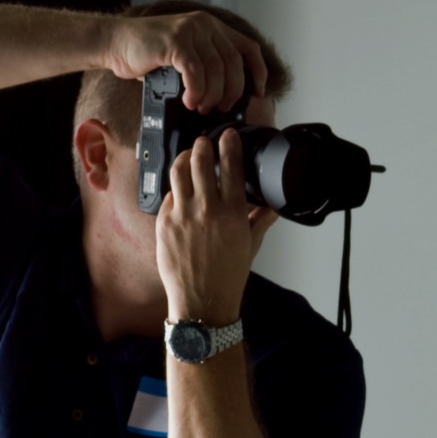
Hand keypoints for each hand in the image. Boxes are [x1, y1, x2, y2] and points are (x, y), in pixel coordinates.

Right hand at [101, 11, 267, 113]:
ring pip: (216, 70)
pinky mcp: (176, 41)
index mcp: (213, 27)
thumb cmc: (149, 54)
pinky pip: (196, 72)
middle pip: (235, 64)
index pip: (249, 48)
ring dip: (211, 95)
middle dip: (231, 92)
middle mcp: (205, 25)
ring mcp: (191, 30)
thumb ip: (207, 66)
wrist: (115, 43)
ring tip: (200, 106)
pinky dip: (195, 91)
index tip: (259, 93)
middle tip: (220, 108)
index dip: (258, 72)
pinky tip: (187, 100)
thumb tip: (228, 96)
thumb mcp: (185, 56)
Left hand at [158, 129, 278, 323]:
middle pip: (199, 161)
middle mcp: (206, 209)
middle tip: (204, 142)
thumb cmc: (228, 277)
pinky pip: (168, 195)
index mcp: (232, 213)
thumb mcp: (251, 245)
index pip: (230, 166)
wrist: (202, 301)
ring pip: (178, 171)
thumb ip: (261, 220)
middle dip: (201, 145)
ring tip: (188, 155)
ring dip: (183, 158)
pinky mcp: (164, 223)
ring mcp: (181, 215)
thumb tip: (272, 206)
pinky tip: (181, 190)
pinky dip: (175, 189)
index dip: (229, 145)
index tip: (228, 135)